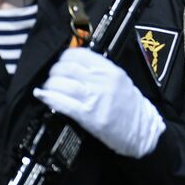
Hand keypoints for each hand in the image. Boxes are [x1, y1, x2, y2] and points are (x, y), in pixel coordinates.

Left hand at [34, 48, 163, 158]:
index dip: (65, 57)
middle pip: (67, 68)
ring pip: (62, 84)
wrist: (141, 130)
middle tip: (52, 77)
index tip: (60, 62)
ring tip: (47, 88)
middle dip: (54, 72)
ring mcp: (95, 98)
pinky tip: (43, 97)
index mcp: (110, 70)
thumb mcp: (119, 81)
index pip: (80, 54)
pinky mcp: (88, 116)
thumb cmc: (130, 107)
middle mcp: (102, 81)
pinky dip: (49, 98)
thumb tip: (74, 66)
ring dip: (49, 85)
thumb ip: (99, 71)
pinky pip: (63, 103)